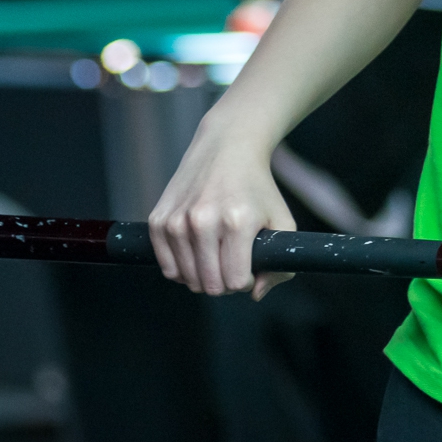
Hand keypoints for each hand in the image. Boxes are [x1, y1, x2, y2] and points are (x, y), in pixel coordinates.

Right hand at [147, 109, 298, 298]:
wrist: (227, 148)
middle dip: (223, 282)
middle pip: (209, 285)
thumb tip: (254, 293)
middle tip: (231, 260)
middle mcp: (203, 221)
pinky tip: (196, 251)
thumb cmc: (257, 188)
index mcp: (237, 222)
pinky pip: (167, 268)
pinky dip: (181, 268)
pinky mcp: (158, 219)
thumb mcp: (282, 221)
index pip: (235, 282)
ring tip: (215, 252)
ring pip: (187, 279)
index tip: (248, 265)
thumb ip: (280, 265)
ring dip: (202, 274)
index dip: (244, 281)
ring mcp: (177, 220)